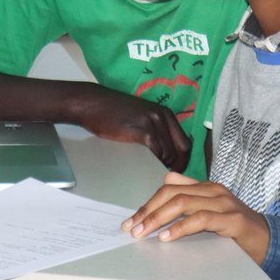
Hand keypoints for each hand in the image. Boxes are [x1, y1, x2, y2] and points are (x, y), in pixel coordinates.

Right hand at [74, 88, 191, 171]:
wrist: (94, 103)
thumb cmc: (113, 112)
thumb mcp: (142, 115)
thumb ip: (156, 128)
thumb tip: (166, 152)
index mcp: (166, 114)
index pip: (186, 142)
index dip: (183, 160)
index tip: (174, 170)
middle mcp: (163, 117)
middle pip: (182, 150)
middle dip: (177, 166)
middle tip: (165, 176)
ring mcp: (153, 123)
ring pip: (169, 154)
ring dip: (162, 166)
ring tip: (152, 173)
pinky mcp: (141, 130)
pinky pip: (156, 152)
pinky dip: (153, 163)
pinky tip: (145, 167)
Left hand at [120, 172, 270, 263]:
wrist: (270, 240)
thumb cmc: (236, 227)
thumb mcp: (211, 207)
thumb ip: (191, 192)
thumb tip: (167, 178)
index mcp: (206, 186)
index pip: (169, 188)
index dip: (148, 203)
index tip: (131, 221)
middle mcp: (213, 190)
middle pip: (172, 193)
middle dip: (148, 211)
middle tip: (132, 228)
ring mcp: (223, 203)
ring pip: (183, 203)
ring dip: (159, 218)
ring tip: (144, 232)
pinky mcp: (232, 219)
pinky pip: (201, 219)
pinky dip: (181, 228)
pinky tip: (168, 237)